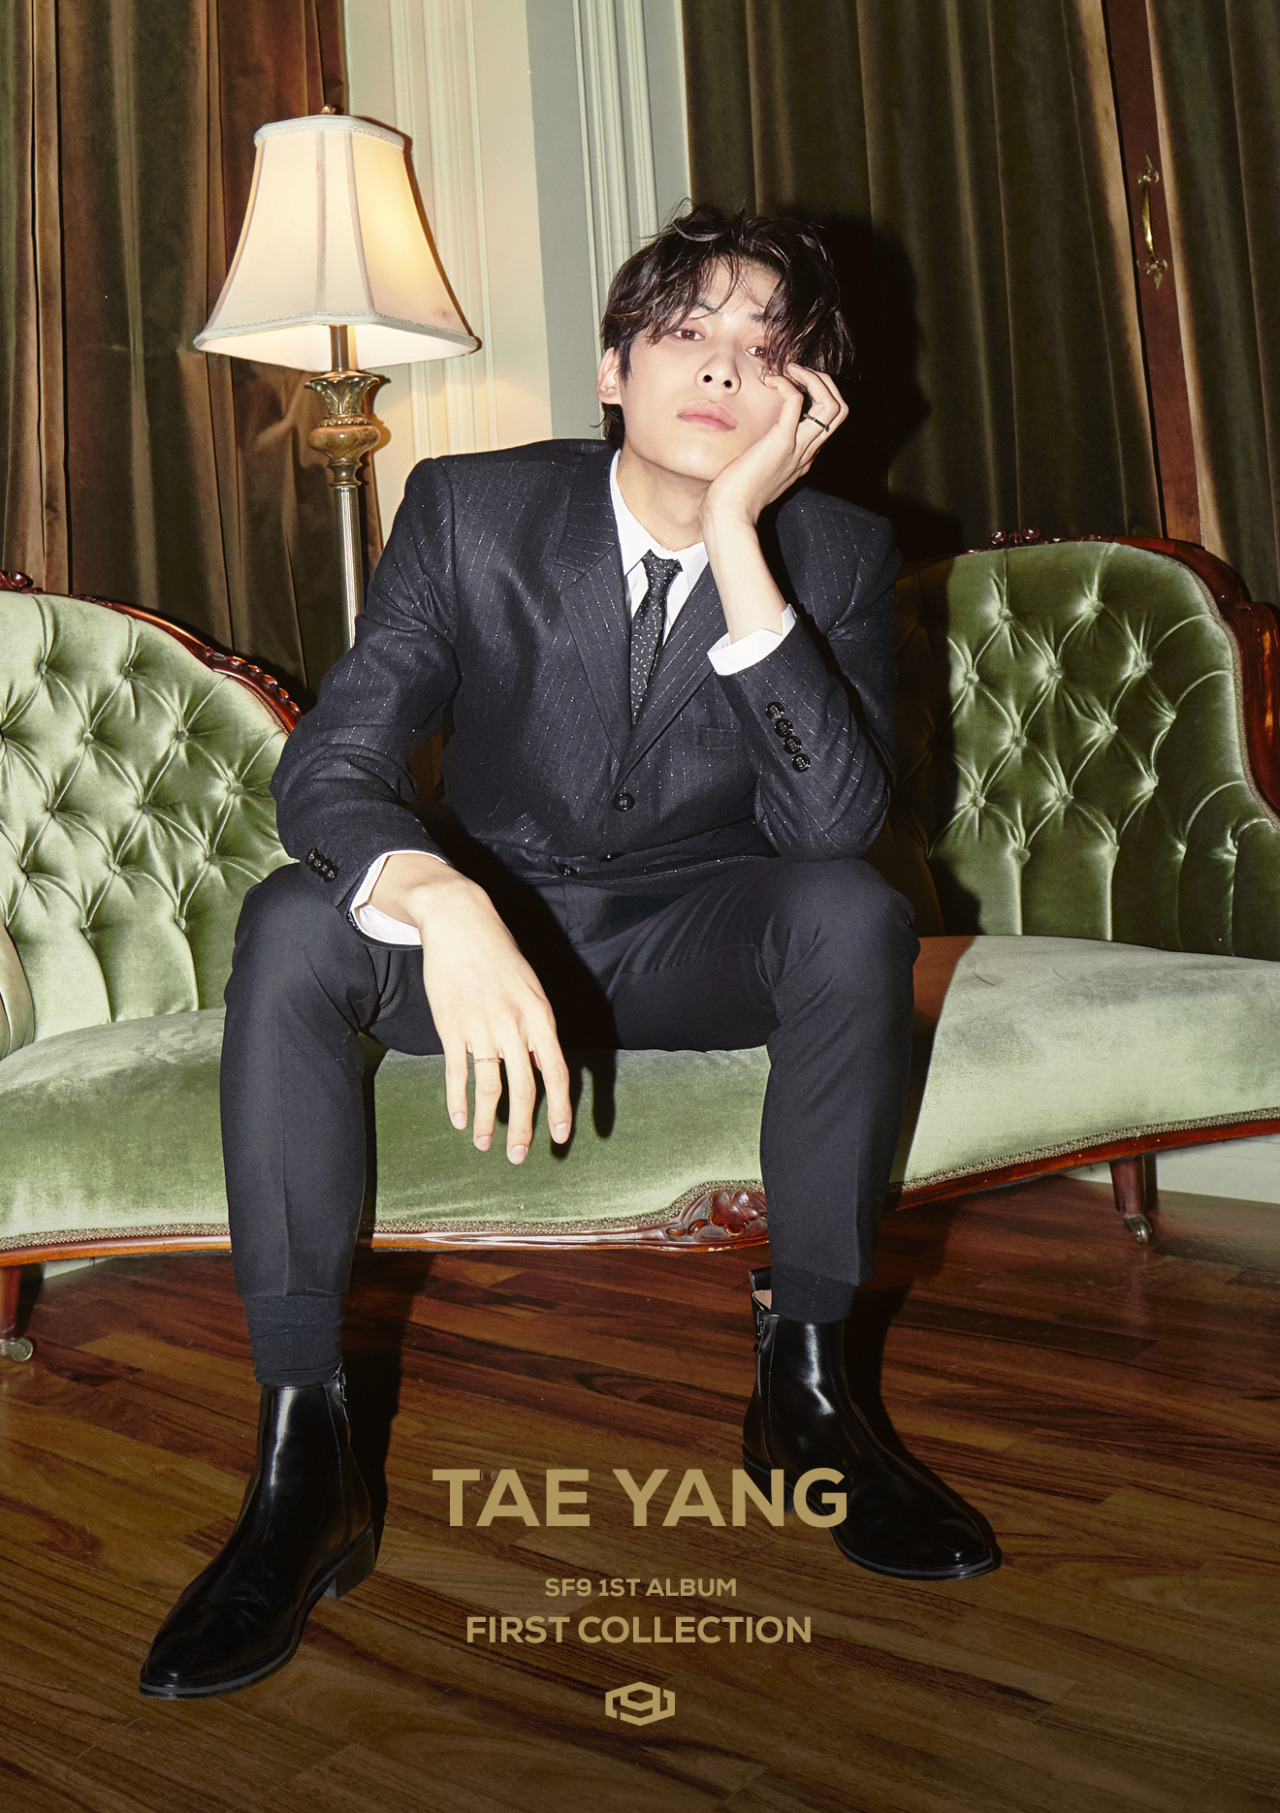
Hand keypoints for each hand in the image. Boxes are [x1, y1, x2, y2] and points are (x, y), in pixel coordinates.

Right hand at [371, 856, 571, 1161]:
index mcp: (541, 1015)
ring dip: (488, 1121)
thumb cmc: (499, 955)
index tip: (562, 1137)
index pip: (558, 1072)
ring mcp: (482, 1026)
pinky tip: (459, 1121)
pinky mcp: (452, 1025)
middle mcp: (515, 1024)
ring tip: (486, 1145)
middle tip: (519, 1156)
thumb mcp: (530, 987)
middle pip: (525, 1089)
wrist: (461, 922)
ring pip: (490, 1087)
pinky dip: (458, 1101)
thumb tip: (542, 1066)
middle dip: (524, 1128)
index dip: (561, 1108)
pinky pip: (458, 1073)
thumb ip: (537, 1028)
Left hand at [701, 363, 847, 533]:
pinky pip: (796, 402)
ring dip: (814, 379)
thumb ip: (761, 452)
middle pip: (840, 410)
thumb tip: (750, 436)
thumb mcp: (755, 469)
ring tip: (790, 370)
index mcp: (804, 458)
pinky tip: (769, 381)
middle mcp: (807, 452)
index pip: (829, 421)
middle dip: (825, 382)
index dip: (819, 395)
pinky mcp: (781, 443)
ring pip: (832, 406)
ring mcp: (798, 448)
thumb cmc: (734, 494)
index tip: (795, 383)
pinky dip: (786, 384)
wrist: (729, 513)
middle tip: (798, 371)